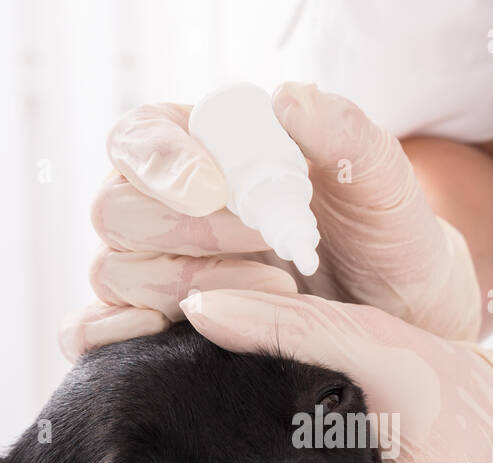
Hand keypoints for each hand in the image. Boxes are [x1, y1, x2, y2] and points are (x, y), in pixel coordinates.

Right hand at [61, 83, 481, 358]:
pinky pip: (92, 330)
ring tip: (277, 291)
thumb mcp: (377, 178)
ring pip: (114, 271)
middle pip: (115, 209)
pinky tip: (164, 332)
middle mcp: (161, 209)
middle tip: (266, 240)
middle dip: (189, 230)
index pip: (138, 138)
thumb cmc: (380, 232)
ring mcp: (152, 272)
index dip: (162, 162)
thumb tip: (288, 98)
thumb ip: (340, 132)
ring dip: (188, 284)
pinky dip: (110, 333)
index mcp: (197, 149)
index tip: (215, 186)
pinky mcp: (157, 330)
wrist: (399, 312)